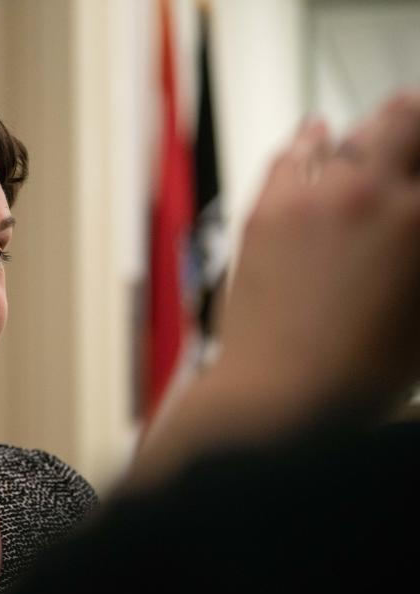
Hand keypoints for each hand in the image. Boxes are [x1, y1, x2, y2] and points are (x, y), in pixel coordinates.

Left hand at [219, 92, 419, 412]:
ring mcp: (312, 195)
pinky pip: (290, 154)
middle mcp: (370, 191)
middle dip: (418, 126)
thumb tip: (413, 232)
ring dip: (377, 127)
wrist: (279, 396)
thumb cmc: (362, 374)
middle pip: (407, 121)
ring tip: (390, 123)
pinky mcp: (265, 209)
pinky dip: (311, 139)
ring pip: (352, 132)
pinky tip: (319, 133)